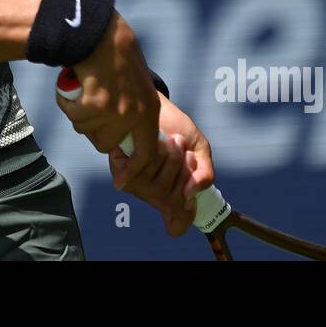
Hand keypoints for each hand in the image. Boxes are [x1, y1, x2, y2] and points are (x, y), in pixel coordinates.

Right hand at [56, 11, 160, 177]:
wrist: (100, 32)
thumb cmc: (114, 53)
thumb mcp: (135, 83)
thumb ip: (131, 108)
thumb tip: (118, 136)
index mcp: (149, 110)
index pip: (145, 152)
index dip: (132, 168)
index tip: (122, 182)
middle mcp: (135, 114)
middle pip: (107, 143)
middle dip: (93, 130)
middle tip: (89, 107)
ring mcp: (115, 111)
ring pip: (87, 130)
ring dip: (79, 114)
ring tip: (84, 90)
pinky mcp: (95, 105)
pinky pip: (74, 116)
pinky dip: (67, 104)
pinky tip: (74, 85)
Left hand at [109, 96, 215, 236]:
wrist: (156, 103)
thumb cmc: (176, 129)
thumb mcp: (200, 150)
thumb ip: (205, 174)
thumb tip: (190, 194)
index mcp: (171, 192)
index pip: (176, 223)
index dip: (182, 219)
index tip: (190, 204)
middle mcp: (151, 193)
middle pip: (171, 201)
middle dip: (183, 172)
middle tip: (185, 151)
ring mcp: (135, 182)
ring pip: (158, 188)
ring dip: (173, 160)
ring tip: (174, 141)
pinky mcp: (120, 166)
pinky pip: (144, 171)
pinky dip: (158, 154)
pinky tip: (161, 141)